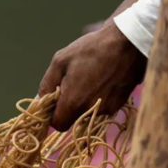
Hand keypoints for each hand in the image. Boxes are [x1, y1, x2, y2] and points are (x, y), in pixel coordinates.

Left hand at [39, 0, 157, 131]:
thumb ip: (46, 84)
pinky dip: (98, 99)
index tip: (55, 102)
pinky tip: (101, 81)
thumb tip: (39, 101)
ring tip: (88, 80)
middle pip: (73, 121)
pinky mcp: (120, 103)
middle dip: (68, 109)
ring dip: (84, 103)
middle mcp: (92, 110)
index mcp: (74, 102)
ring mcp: (108, 108)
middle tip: (71, 87)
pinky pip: (102, 108)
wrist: (129, 41)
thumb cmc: (91, 49)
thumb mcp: (60, 61)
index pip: (58, 125)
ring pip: (88, 115)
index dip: (54, 115)